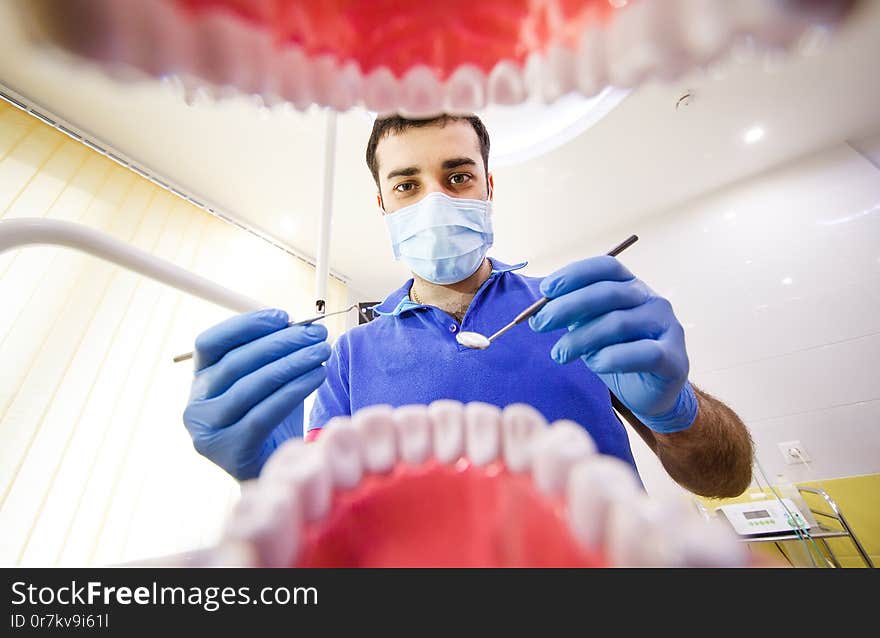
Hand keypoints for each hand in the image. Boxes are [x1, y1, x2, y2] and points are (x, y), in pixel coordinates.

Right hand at [183, 309, 330, 479]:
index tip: (283, 317)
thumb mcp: (265, 381)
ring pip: (252, 386)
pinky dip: (294, 390)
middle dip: (281, 343)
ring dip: (292, 363)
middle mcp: (195, 405)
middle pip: (236, 362)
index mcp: (198, 381)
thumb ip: (271, 354)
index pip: (211, 342)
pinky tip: (317, 376)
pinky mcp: (230, 451)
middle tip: (315, 333)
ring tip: (321, 351)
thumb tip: (297, 326)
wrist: (271, 468)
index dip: (246, 326)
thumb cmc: (270, 419)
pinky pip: (265, 413)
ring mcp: (208, 431)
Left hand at [529, 256, 696, 432]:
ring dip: (581, 338)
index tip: (546, 290)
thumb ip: (574, 316)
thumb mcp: (591, 329)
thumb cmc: (617, 354)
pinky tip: (594, 364)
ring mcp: (667, 327)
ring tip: (560, 354)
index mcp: (631, 286)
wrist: (650, 393)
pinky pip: (642, 353)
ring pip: (618, 323)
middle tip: (539, 324)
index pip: (606, 267)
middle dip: (567, 306)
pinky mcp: (674, 358)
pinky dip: (612, 358)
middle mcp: (652, 300)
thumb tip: (539, 311)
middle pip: (607, 293)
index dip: (574, 274)